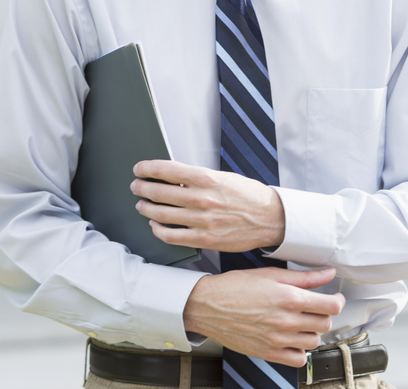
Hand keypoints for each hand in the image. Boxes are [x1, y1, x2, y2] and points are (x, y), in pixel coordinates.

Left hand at [132, 160, 284, 251]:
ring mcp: (202, 221)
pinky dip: (157, 229)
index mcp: (207, 178)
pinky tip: (155, 225)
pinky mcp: (204, 239)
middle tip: (136, 186)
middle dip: (142, 188)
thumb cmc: (248, 196)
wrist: (270, 218)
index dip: (147, 169)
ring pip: (160, 214)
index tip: (139, 169)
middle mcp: (202, 199)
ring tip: (142, 205)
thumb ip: (198, 179)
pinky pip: (171, 236)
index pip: (166, 170)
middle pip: (158, 192)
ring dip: (146, 208)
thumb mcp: (224, 177)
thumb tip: (172, 178)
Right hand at [184, 267, 343, 366]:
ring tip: (301, 322)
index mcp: (289, 298)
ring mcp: (277, 339)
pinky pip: (298, 359)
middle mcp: (286, 321)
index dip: (337, 301)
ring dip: (312, 332)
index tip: (334, 298)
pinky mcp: (268, 353)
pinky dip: (300, 351)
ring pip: (314, 342)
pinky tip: (292, 339)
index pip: (331, 306)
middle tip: (315, 308)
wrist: (208, 305)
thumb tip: (327, 273)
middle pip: (325, 324)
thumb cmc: (235, 287)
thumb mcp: (272, 274)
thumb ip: (304, 277)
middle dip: (324, 315)